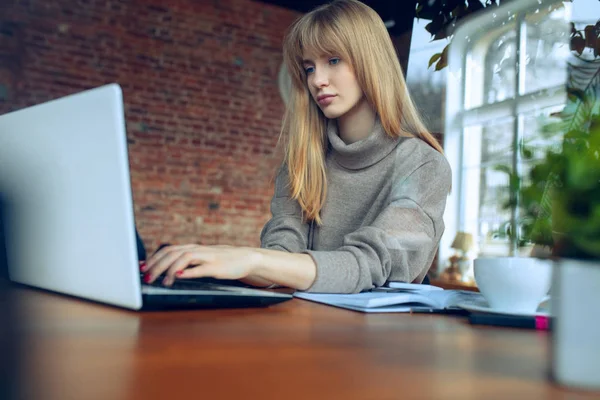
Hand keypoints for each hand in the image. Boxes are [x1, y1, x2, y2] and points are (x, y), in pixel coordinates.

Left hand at [142, 244, 260, 285]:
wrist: (247, 258)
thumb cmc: (223, 261)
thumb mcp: (203, 260)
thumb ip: (188, 263)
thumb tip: (168, 270)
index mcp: (193, 248)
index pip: (168, 250)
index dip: (153, 258)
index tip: (141, 268)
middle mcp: (198, 250)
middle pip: (172, 253)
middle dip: (156, 265)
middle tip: (146, 277)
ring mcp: (208, 257)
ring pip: (184, 258)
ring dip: (170, 269)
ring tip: (161, 281)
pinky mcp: (217, 267)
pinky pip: (201, 268)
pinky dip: (188, 271)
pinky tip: (179, 276)